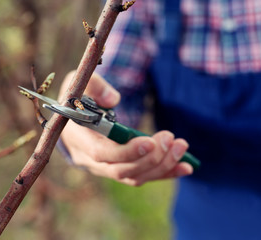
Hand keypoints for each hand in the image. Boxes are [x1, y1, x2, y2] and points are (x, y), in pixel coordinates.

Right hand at [59, 71, 192, 185]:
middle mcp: (90, 159)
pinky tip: (185, 166)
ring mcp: (105, 167)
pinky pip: (142, 176)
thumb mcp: (80, 83)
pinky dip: (164, 172)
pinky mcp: (120, 168)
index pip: (101, 153)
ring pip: (134, 176)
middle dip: (150, 158)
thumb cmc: (78, 98)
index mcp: (78, 138)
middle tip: (170, 138)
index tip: (151, 141)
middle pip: (121, 170)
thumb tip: (113, 99)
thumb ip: (94, 86)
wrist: (75, 116)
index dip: (126, 152)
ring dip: (161, 165)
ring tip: (182, 147)